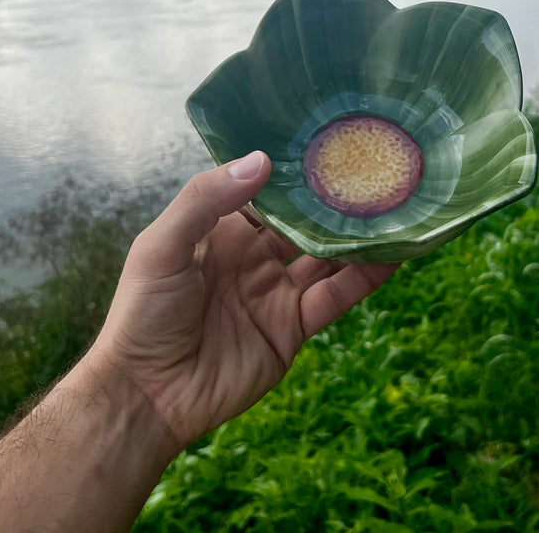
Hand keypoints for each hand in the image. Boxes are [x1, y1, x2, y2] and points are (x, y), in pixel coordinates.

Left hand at [90, 151, 398, 452]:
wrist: (149, 396)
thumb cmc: (144, 313)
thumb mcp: (162, 246)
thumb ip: (205, 200)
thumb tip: (262, 160)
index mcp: (222, 230)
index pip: (265, 190)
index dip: (293, 169)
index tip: (327, 141)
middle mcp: (254, 255)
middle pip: (304, 221)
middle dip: (334, 199)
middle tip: (374, 168)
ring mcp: (277, 291)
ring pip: (327, 256)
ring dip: (357, 235)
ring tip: (395, 206)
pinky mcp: (294, 327)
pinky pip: (336, 296)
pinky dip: (365, 277)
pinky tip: (393, 255)